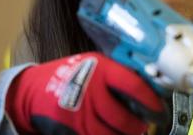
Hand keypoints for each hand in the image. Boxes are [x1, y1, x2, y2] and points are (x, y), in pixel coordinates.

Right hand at [6, 52, 166, 134]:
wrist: (32, 89)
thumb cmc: (73, 75)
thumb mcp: (94, 65)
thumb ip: (118, 75)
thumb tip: (150, 90)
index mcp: (101, 69)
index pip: (134, 86)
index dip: (151, 102)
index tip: (159, 111)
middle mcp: (90, 89)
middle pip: (123, 118)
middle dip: (137, 127)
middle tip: (144, 127)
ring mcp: (78, 112)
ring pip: (109, 134)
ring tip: (130, 133)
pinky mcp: (69, 128)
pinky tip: (109, 134)